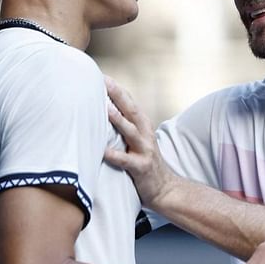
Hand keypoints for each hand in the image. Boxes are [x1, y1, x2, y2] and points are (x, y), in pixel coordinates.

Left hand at [104, 77, 174, 207]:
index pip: (129, 101)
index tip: (101, 76)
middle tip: (103, 82)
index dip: (117, 88)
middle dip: (117, 95)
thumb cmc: (143, 160)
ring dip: (118, 119)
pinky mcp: (142, 167)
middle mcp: (145, 134)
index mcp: (142, 125)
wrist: (164, 188)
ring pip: (130, 131)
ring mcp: (145, 150)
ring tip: (105, 108)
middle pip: (131, 110)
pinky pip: (127, 161)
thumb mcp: (136, 139)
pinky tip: (104, 151)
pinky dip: (116, 155)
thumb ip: (123, 125)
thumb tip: (100, 109)